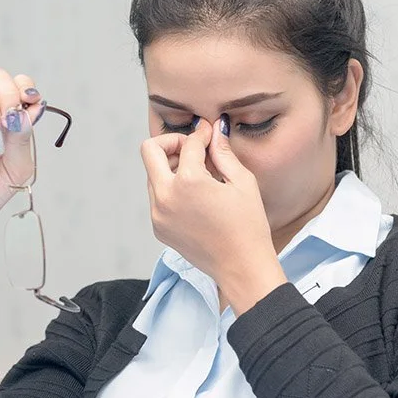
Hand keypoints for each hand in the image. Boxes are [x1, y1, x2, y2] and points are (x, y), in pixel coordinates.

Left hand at [141, 116, 286, 314]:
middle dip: (171, 143)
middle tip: (193, 149)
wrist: (241, 267)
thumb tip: (215, 129)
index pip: (188, 143)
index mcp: (188, 182)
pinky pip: (157, 197)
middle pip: (149, 151)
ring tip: (201, 176)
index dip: (202, 134)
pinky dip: (171, 189)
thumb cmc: (248, 226)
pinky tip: (195, 197)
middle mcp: (165, 196)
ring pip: (152, 174)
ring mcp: (157, 214)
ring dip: (171, 167)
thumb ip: (223, 152)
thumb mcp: (243, 182)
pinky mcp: (158, 227)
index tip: (210, 133)